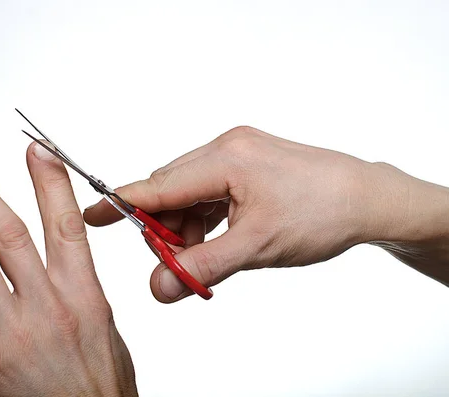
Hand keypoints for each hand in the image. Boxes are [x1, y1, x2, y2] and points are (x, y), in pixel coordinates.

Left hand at [0, 143, 136, 395]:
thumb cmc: (101, 388)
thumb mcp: (106, 330)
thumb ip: (82, 296)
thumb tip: (65, 272)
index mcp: (83, 294)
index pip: (65, 225)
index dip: (49, 183)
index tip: (36, 152)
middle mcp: (49, 305)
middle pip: (11, 237)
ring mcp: (16, 331)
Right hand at [85, 126, 448, 301]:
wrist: (366, 198)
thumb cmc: (320, 214)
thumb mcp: (257, 246)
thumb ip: (203, 267)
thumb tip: (159, 288)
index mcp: (226, 159)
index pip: (158, 185)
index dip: (121, 204)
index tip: (90, 216)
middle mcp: (227, 147)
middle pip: (170, 188)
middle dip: (163, 228)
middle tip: (170, 263)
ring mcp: (237, 153)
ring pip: (188, 192)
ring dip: (184, 226)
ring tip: (200, 257)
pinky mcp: (246, 163)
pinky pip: (208, 190)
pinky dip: (202, 218)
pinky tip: (214, 239)